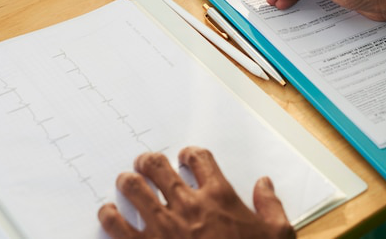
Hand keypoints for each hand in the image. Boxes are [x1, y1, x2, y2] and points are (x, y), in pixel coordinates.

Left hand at [98, 147, 294, 238]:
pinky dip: (109, 216)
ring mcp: (163, 226)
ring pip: (134, 188)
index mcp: (219, 197)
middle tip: (144, 163)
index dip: (190, 153)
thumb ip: (271, 205)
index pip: (199, 159)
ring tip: (126, 181)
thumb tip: (264, 184)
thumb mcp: (277, 235)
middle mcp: (188, 205)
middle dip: (148, 161)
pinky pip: (116, 225)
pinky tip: (108, 213)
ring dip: (128, 181)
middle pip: (158, 167)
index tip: (184, 156)